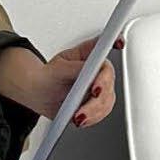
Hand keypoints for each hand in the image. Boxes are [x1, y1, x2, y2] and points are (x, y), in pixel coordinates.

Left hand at [0, 39, 114, 129]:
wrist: (40, 94)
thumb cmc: (48, 77)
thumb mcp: (57, 69)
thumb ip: (74, 67)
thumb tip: (89, 68)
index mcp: (88, 55)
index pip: (105, 45)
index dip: (115, 41)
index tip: (119, 43)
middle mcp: (97, 71)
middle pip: (108, 78)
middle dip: (102, 88)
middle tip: (93, 93)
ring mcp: (99, 88)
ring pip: (106, 99)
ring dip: (94, 109)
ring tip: (78, 115)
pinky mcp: (97, 104)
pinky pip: (101, 112)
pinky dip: (91, 117)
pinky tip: (80, 119)